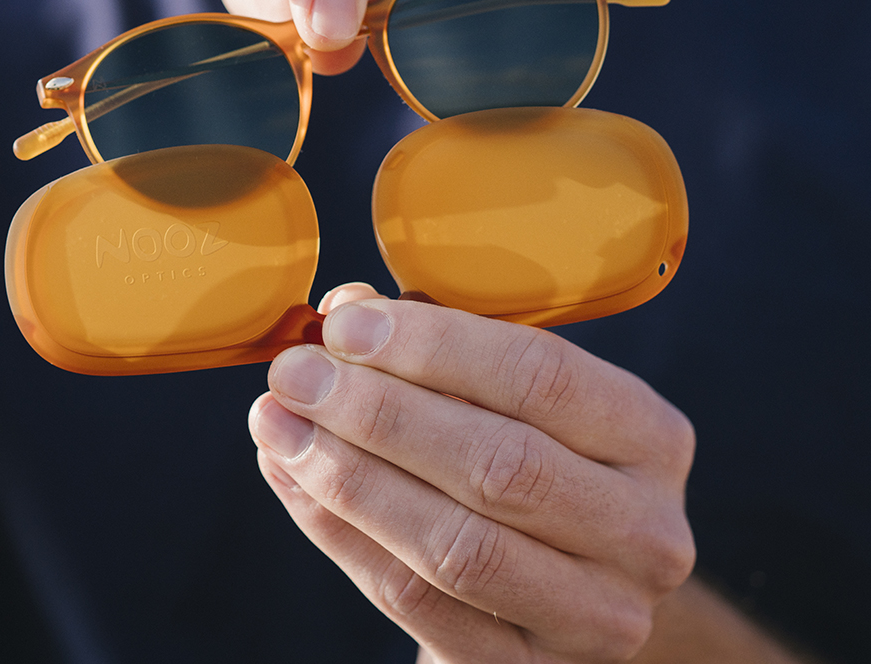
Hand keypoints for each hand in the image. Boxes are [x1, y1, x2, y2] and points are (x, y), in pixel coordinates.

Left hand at [249, 286, 695, 661]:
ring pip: (455, 545)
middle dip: (377, 412)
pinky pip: (416, 603)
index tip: (343, 323)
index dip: (433, 346)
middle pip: (498, 466)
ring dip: (347, 476)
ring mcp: (596, 617)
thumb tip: (346, 308)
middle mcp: (644, 532)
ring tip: (276, 424)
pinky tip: (292, 477)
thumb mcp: (509, 390)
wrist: (569, 580)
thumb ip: (438, 345)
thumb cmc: (532, 454)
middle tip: (293, 374)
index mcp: (649, 436)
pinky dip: (339, 535)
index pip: (542, 377)